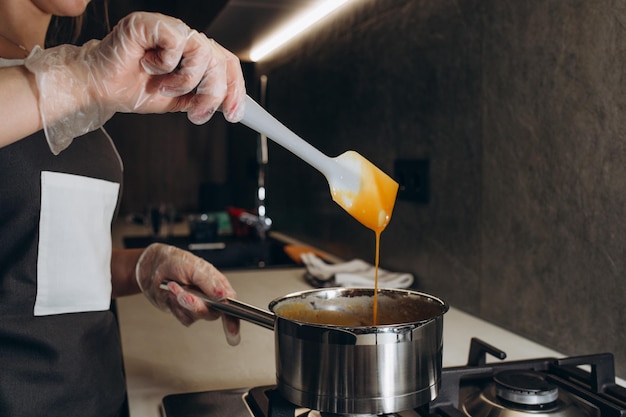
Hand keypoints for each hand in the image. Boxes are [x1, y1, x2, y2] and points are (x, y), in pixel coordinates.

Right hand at [25, 11, 244, 153]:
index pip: (226, 63)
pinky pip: (177, 41)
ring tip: (165, 87)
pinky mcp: (150, 23)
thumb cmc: (132, 90)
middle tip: (197, 113)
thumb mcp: (177, 101)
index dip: (234, 88)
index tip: (234, 114)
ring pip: (203, 51)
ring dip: (186, 80)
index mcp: (192, 53)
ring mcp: (168, 28)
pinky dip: (166, 63)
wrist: (98, 89)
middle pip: (220, 60)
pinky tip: (149, 65)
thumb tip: (226, 105)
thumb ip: (201, 98)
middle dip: (213, 93)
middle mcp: (184, 37)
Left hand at [135, 243, 240, 345]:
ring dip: (182, 303)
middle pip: (213, 313)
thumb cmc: (176, 261)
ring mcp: (197, 305)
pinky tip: (171, 294)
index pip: (231, 304)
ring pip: (196, 316)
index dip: (233, 320)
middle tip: (185, 295)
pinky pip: (184, 319)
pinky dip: (175, 307)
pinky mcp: (183, 311)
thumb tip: (224, 296)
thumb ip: (210, 283)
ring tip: (174, 287)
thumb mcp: (195, 267)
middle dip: (197, 306)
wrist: (152, 266)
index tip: (231, 330)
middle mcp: (210, 297)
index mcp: (218, 285)